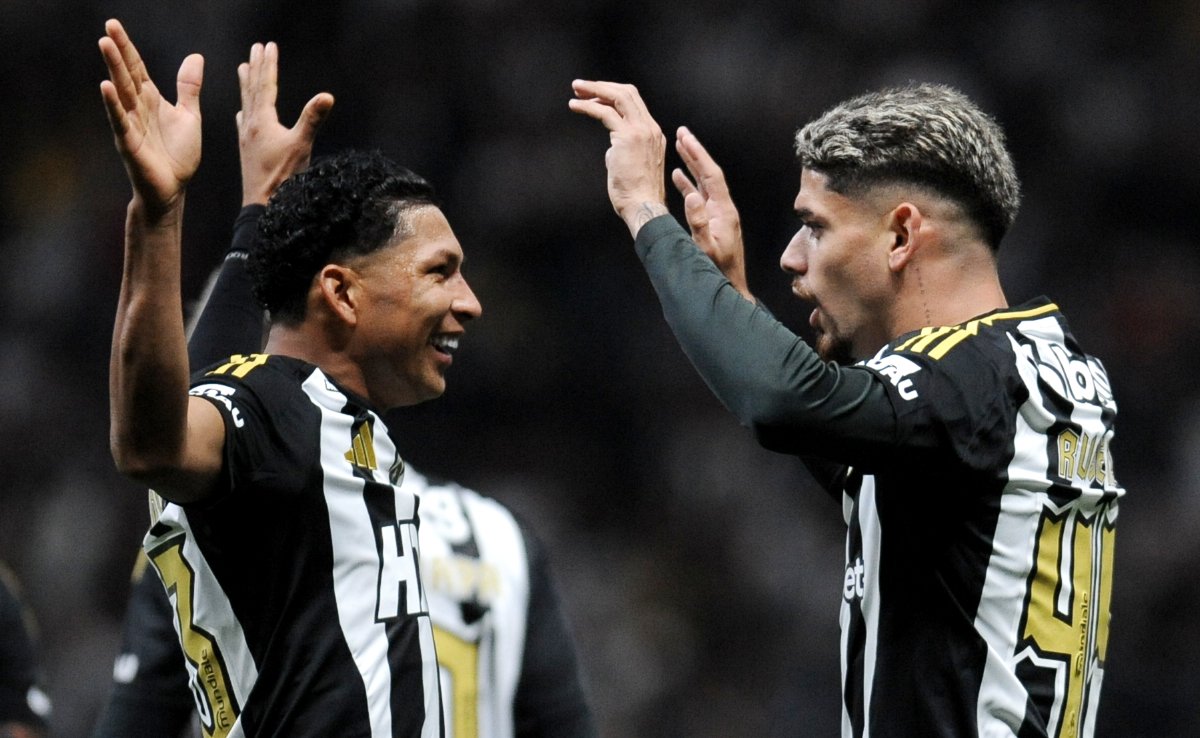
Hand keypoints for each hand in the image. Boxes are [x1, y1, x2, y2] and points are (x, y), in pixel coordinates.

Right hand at [98, 19, 202, 220]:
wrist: (174, 188)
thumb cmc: (178, 155)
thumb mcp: (190, 116)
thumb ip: (189, 88)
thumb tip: (195, 56)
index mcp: (151, 100)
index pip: (136, 67)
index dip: (128, 46)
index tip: (114, 24)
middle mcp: (137, 108)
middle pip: (126, 73)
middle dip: (118, 50)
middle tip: (108, 26)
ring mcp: (130, 124)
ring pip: (121, 92)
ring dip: (113, 68)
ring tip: (104, 44)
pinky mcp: (129, 142)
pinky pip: (120, 120)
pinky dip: (113, 104)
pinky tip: (105, 87)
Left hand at [237, 41, 333, 205]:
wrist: (263, 206)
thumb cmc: (282, 178)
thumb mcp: (301, 146)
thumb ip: (312, 119)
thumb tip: (327, 96)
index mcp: (262, 122)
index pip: (266, 86)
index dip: (268, 65)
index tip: (268, 45)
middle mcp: (251, 126)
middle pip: (253, 90)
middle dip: (256, 68)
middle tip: (255, 48)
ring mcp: (247, 138)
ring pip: (246, 104)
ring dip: (246, 85)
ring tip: (243, 69)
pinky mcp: (248, 151)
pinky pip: (243, 123)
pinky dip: (243, 112)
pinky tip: (241, 113)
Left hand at [568, 80, 667, 237]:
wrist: (643, 206)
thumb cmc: (635, 193)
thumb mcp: (631, 165)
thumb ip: (622, 151)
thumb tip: (611, 149)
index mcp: (654, 133)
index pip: (634, 102)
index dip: (612, 94)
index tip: (594, 94)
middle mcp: (650, 128)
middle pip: (627, 92)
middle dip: (602, 86)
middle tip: (580, 86)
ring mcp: (641, 131)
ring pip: (618, 97)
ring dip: (594, 90)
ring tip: (576, 90)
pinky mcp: (628, 137)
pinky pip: (605, 113)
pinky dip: (588, 107)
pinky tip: (575, 106)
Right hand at [671, 127, 751, 300]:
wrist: (729, 287)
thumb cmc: (717, 271)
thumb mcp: (705, 247)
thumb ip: (698, 222)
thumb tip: (690, 195)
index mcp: (724, 210)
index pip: (711, 175)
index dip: (698, 154)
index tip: (685, 137)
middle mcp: (723, 208)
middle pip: (708, 173)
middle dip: (695, 153)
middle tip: (681, 133)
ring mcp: (718, 214)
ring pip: (703, 183)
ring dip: (691, 165)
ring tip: (679, 147)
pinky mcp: (713, 221)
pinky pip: (699, 196)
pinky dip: (688, 183)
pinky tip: (678, 176)